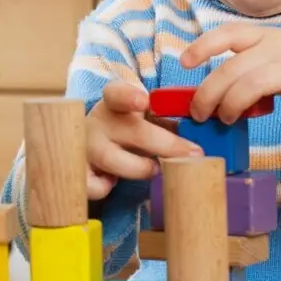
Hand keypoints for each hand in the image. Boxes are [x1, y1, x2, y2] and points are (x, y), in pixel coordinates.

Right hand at [85, 80, 204, 199]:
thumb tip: (201, 137)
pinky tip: (111, 182)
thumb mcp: (145, 118)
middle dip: (165, 144)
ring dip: (140, 167)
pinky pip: (91, 185)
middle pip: (130, 131)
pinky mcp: (79, 170)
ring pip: (111, 159)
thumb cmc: (127, 129)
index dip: (129, 96)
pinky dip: (104, 187)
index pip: (116, 93)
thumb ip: (168, 122)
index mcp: (114, 102)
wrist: (89, 141)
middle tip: (192, 153)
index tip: (144, 101)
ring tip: (153, 169)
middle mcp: (98, 122)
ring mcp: (85, 146)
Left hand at [180, 25, 280, 123]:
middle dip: (209, 93)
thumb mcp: (275, 55)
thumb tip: (210, 92)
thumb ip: (246, 68)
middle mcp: (279, 48)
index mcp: (265, 37)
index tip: (184, 63)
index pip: (228, 34)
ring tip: (227, 120)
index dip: (203, 46)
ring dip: (235, 103)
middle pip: (233, 68)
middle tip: (200, 114)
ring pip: (257, 82)